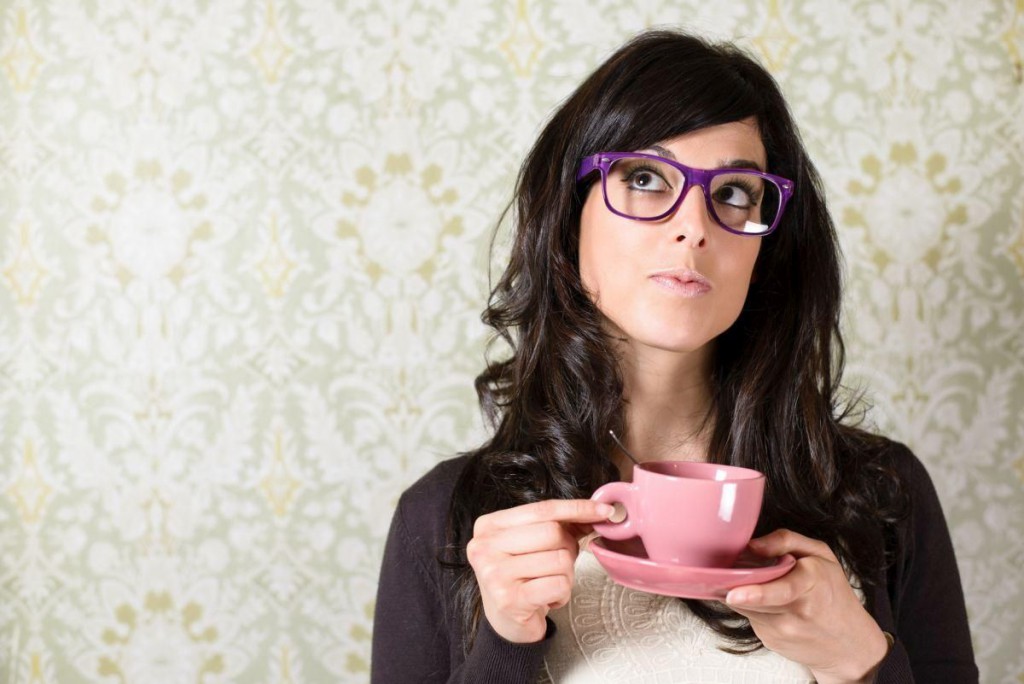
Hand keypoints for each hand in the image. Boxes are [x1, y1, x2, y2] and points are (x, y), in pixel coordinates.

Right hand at [466, 499, 613, 643]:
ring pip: (560, 560)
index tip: (604, 510)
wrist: (506, 622)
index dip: (576, 508)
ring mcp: (494, 574)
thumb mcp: (533, 544)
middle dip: (568, 548)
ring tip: (548, 584)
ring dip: (566, 575)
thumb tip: (598, 512)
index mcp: (489, 525)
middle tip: (558, 565)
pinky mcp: (509, 599)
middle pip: (552, 532)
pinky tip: (548, 599)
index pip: (542, 509)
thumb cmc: (522, 577)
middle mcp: (485, 547)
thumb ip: (561, 524)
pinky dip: (563, 593)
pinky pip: (559, 584)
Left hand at [725, 529, 889, 683]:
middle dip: (737, 585)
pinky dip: (751, 608)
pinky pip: (750, 618)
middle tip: (731, 575)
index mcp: (813, 583)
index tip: (734, 594)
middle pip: (753, 597)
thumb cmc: (834, 593)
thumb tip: (753, 545)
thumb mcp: (821, 555)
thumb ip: (786, 540)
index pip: (782, 590)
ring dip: (743, 594)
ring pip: (745, 607)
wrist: (850, 643)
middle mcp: (798, 612)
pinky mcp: (772, 641)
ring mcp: (784, 631)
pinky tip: (769, 605)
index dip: (755, 593)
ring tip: (760, 585)